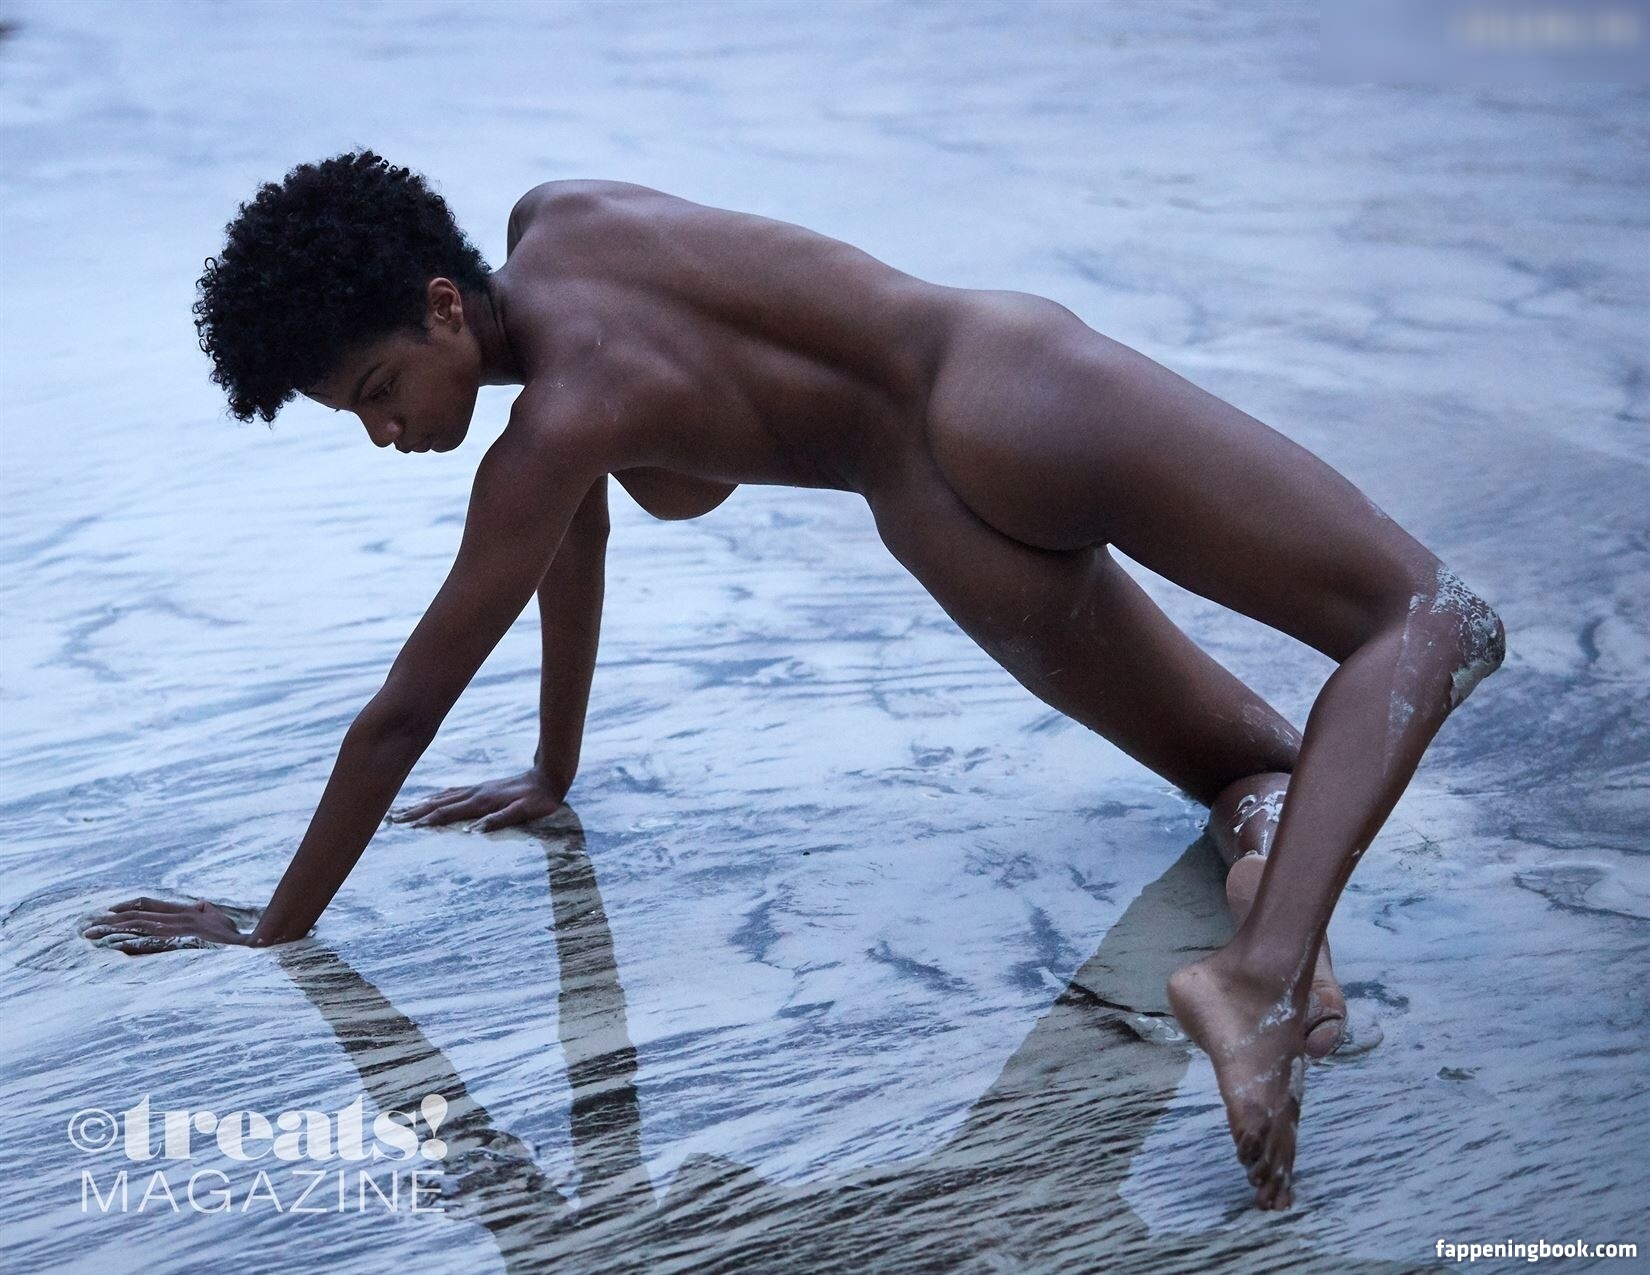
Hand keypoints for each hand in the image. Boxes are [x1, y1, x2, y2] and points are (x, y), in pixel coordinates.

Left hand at [81, 897, 252, 955]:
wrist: (248, 951)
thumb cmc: (234, 940)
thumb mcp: (219, 919)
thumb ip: (206, 911)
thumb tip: (200, 903)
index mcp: (186, 912)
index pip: (150, 905)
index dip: (127, 907)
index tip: (108, 912)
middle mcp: (179, 919)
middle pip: (137, 915)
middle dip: (110, 921)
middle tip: (88, 927)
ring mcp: (178, 933)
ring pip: (138, 928)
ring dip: (112, 932)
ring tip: (91, 936)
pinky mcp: (180, 946)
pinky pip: (149, 944)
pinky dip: (129, 945)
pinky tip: (113, 948)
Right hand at [390, 769, 566, 831]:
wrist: (549, 777)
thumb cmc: (539, 800)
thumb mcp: (524, 812)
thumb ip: (500, 820)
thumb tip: (474, 831)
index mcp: (483, 802)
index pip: (449, 813)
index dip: (428, 821)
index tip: (408, 828)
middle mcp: (476, 793)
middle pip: (439, 803)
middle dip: (416, 812)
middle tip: (394, 819)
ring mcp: (478, 789)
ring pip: (444, 796)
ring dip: (423, 804)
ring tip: (403, 810)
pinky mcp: (482, 788)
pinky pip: (453, 791)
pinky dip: (438, 796)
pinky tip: (433, 798)